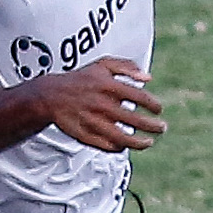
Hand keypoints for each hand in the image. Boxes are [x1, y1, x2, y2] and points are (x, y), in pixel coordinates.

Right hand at [34, 57, 165, 152]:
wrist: (50, 95)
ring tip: (149, 142)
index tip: (158, 110)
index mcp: (109, 86)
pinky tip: (125, 144)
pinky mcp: (85, 135)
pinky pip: (107, 146)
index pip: (140, 97)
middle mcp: (103, 105)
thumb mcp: (102, 65)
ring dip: (140, 143)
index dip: (153, 105)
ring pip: (123, 138)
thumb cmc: (81, 79)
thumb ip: (127, 67)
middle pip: (135, 120)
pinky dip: (119, 147)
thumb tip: (148, 78)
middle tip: (161, 128)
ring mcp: (94, 122)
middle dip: (153, 126)